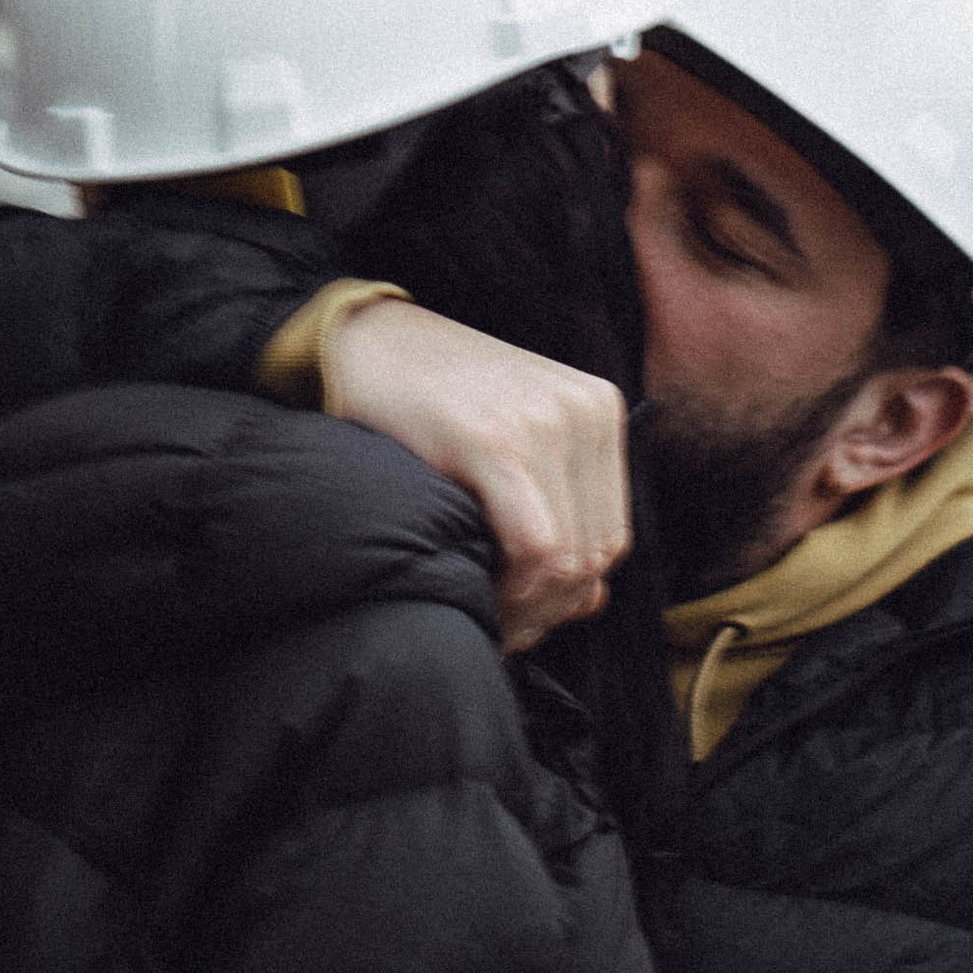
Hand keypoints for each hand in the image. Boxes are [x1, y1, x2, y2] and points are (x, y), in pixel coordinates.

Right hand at [322, 299, 631, 653]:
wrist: (360, 342)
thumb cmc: (428, 402)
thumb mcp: (508, 446)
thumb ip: (556, 514)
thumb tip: (593, 603)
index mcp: (598, 409)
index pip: (611, 535)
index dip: (569, 594)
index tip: (521, 619)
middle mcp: (586, 411)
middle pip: (596, 552)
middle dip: (548, 608)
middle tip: (501, 630)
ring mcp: (547, 422)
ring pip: (569, 559)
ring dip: (527, 606)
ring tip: (486, 615)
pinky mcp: (497, 441)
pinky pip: (534, 547)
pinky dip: (509, 589)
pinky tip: (474, 593)